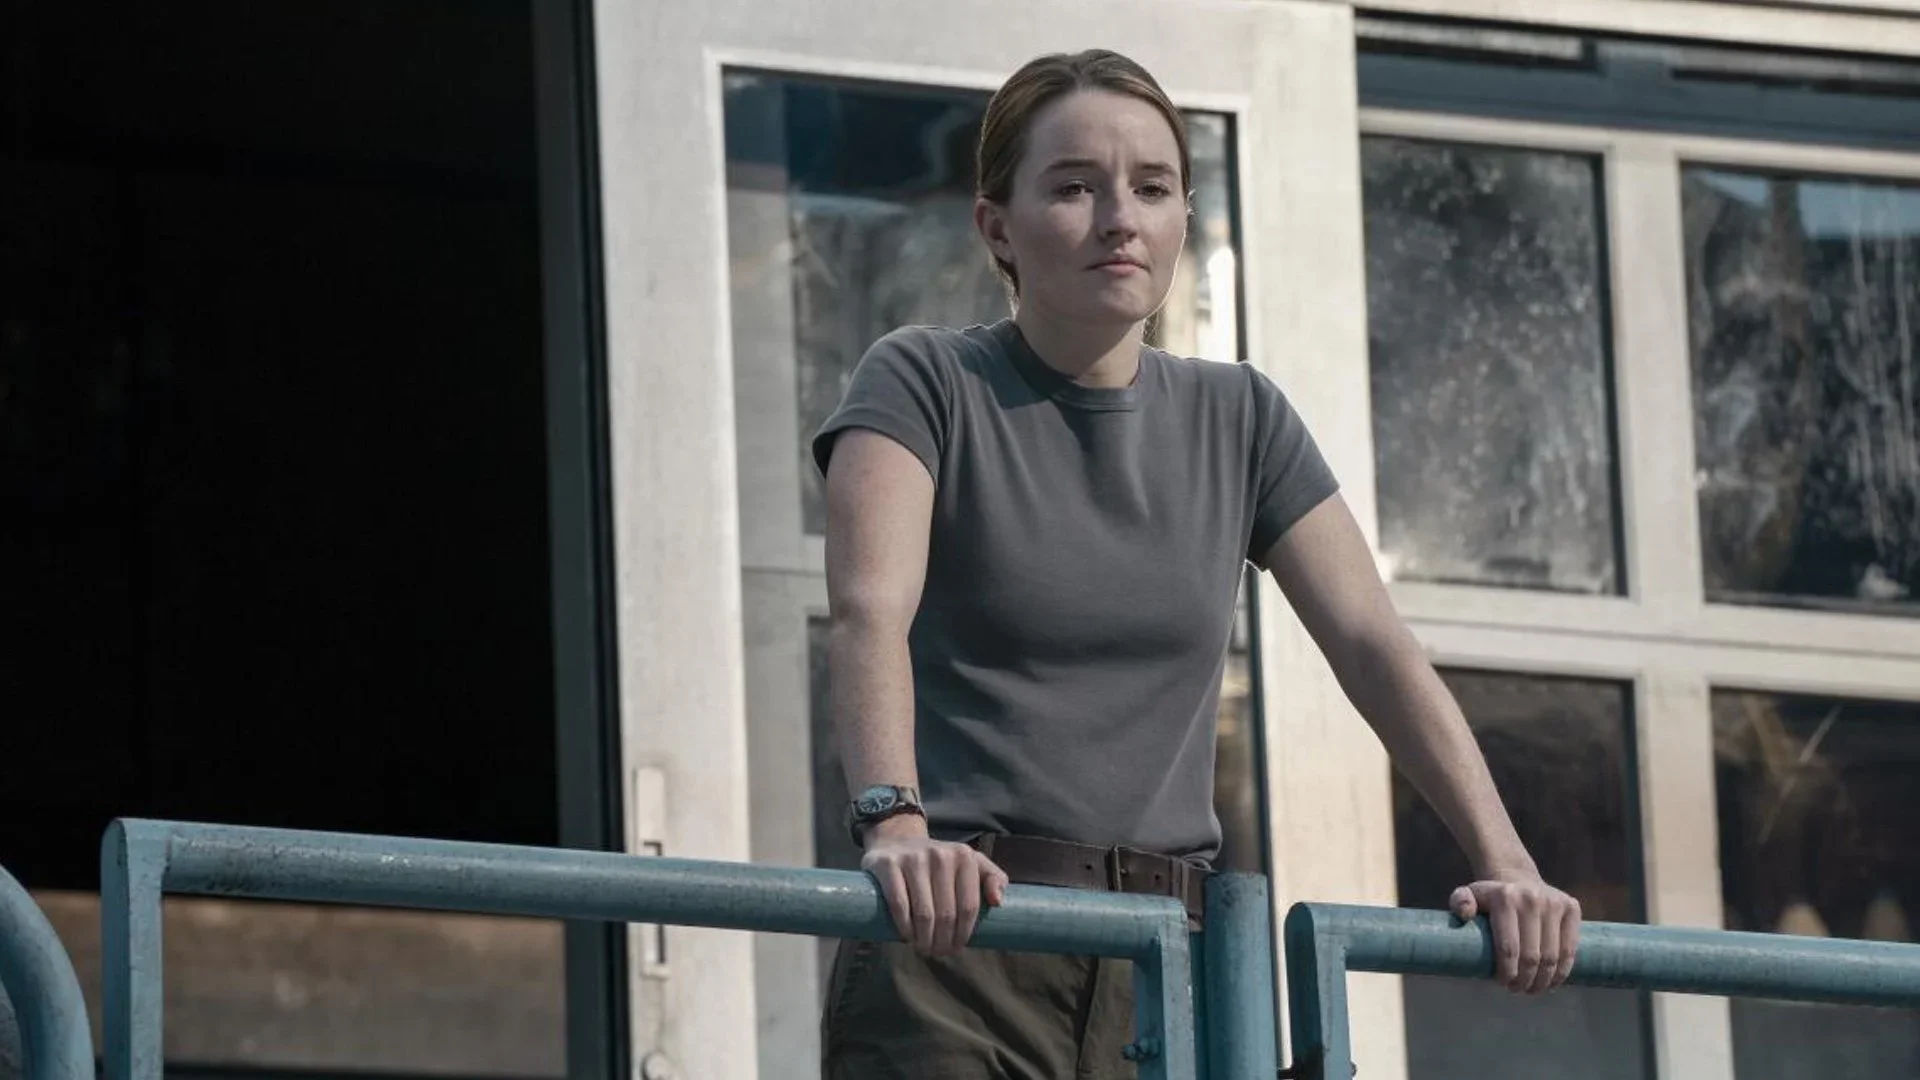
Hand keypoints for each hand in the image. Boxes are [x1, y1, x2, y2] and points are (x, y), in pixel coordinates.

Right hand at [860, 818, 1009, 955]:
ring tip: (924, 949)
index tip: (957, 947)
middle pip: (946, 914)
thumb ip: (993, 877)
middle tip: (939, 952)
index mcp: (964, 856)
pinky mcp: (888, 865)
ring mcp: (913, 859)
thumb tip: (997, 902)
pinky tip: (908, 937)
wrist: (898, 840)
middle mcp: (940, 855)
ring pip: (924, 913)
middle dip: (943, 941)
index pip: (969, 906)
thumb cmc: (940, 862)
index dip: (964, 933)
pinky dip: (905, 927)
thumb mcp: (971, 862)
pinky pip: (899, 905)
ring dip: (924, 939)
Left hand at [1451, 871, 1581, 994]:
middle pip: (1531, 955)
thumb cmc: (1489, 897)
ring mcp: (1554, 902)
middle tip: (1518, 989)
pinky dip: (1563, 970)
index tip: (1503, 984)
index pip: (1508, 947)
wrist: (1517, 876)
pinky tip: (1553, 981)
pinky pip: (1570, 948)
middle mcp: (1531, 898)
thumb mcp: (1469, 894)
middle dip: (1524, 980)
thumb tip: (1465, 914)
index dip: (1507, 972)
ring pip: (1552, 955)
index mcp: (1504, 897)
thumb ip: (1460, 901)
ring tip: (1533, 989)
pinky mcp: (1571, 907)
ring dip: (1543, 980)